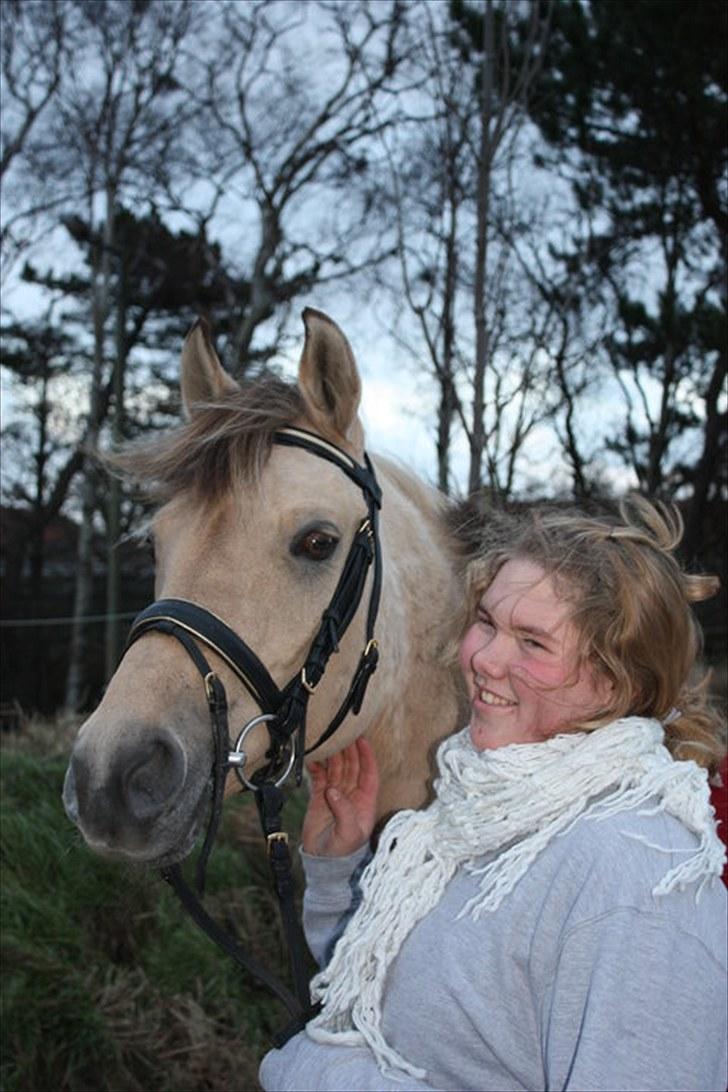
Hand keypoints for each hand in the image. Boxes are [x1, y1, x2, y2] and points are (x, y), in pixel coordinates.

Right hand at [301, 737, 378, 856]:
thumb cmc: (342, 852)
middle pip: (352, 766)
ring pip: (336, 768)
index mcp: (365, 802)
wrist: (322, 863)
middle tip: (343, 733)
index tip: (362, 740)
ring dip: (333, 755)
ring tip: (327, 740)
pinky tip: (312, 758)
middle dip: (349, 750)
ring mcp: (336, 794)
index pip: (369, 773)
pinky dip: (316, 766)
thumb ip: (344, 811)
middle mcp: (352, 794)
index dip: (367, 756)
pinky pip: (320, 776)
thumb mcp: (349, 834)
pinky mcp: (320, 797)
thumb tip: (333, 790)